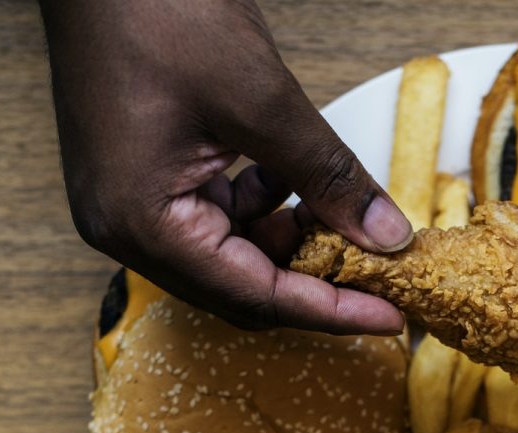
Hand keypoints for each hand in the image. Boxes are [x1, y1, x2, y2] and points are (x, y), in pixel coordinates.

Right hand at [39, 0, 410, 332]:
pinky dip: (258, 212)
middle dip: (311, 283)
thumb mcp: (262, 99)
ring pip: (230, 259)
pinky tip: (289, 182)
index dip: (330, 311)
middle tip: (378, 278)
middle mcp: (126, 231)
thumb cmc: (155, 8)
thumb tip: (386, 236)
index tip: (390, 317)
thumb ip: (327, 177)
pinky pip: (211, 221)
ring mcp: (129, 208)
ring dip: (287, 244)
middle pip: (240, 291)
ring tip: (337, 215)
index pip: (256, 296)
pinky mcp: (140, 182)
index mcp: (143, 225)